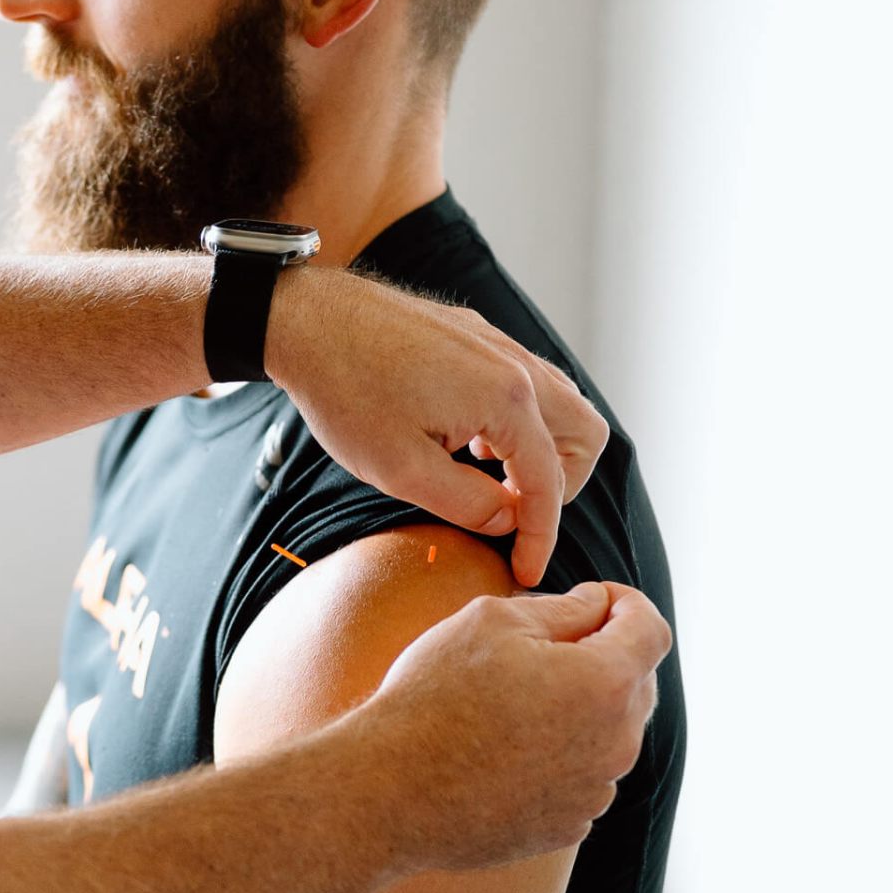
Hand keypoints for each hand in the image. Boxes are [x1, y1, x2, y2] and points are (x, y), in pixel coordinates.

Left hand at [267, 267, 609, 588]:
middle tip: (518, 512)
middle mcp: (516, 364)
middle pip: (584, 435)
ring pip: (561, 403)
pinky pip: (527, 382)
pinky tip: (469, 439)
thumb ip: (468, 505)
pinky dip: (518, 421)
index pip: (549, 484)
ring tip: (489, 477)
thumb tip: (508, 521)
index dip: (541, 538)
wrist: (307, 319)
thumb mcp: (402, 471)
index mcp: (506, 399)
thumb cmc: (347, 392)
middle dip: (562, 485)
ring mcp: (498, 343)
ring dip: (542, 450)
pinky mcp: (476, 335)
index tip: (525, 572)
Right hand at [370, 581, 671, 870]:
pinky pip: (583, 775)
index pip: (651, 630)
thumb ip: (564, 608)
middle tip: (543, 644)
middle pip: (636, 683)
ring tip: (516, 699)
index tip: (594, 599)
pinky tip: (507, 747)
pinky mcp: (568, 825)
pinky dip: (562, 754)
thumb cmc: (436, 696)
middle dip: (604, 654)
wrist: (391, 791)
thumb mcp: (494, 621)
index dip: (627, 603)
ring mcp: (594, 792)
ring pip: (610, 732)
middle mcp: (616, 744)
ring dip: (582, 708)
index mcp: (604, 684)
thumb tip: (597, 606)